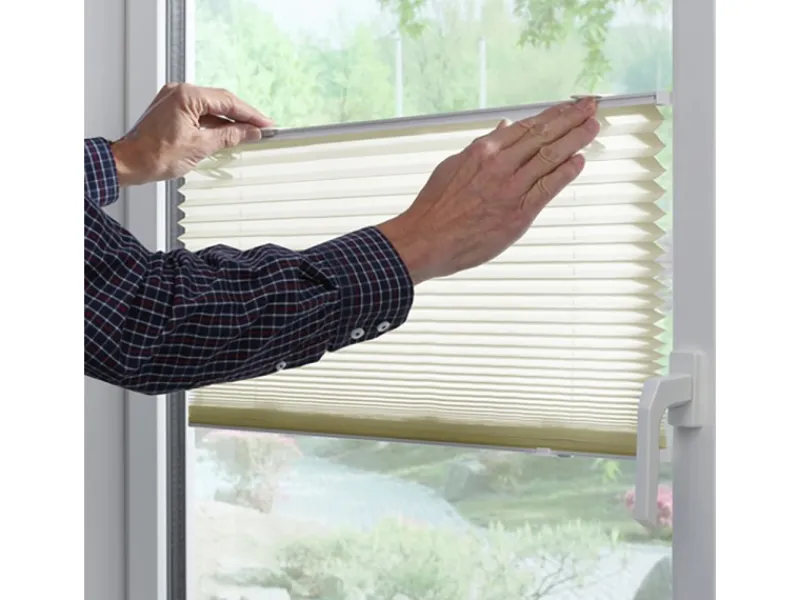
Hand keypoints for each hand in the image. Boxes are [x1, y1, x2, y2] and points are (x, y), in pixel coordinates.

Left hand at [111, 83, 272, 185]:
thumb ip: (229, 136)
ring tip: (248, 133)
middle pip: (220, 101)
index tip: (266, 124)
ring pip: (211, 107)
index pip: (228, 101)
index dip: (250, 114)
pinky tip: (227, 134)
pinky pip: (199, 112)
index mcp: (187, 96)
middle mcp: (179, 92)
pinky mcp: (171, 110)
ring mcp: (174, 100)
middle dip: (242, 116)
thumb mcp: (200, 147)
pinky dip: (214, 123)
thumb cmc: (155, 155)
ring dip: (229, 120)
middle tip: (262, 128)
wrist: (128, 162)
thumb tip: (250, 132)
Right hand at [378, 97, 599, 283]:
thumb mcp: (454, 166)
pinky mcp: (518, 213)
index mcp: (483, 150)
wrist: (426, 239)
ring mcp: (510, 189)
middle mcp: (499, 164)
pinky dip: (566, 172)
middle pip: (544, 135)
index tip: (571, 106)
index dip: (553, 114)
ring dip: (576, 140)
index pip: (527, 125)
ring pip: (551, 157)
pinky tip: (579, 161)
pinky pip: (548, 187)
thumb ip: (482, 147)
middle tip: (591, 107)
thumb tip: (505, 126)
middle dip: (572, 119)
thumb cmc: (436, 207)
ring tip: (593, 128)